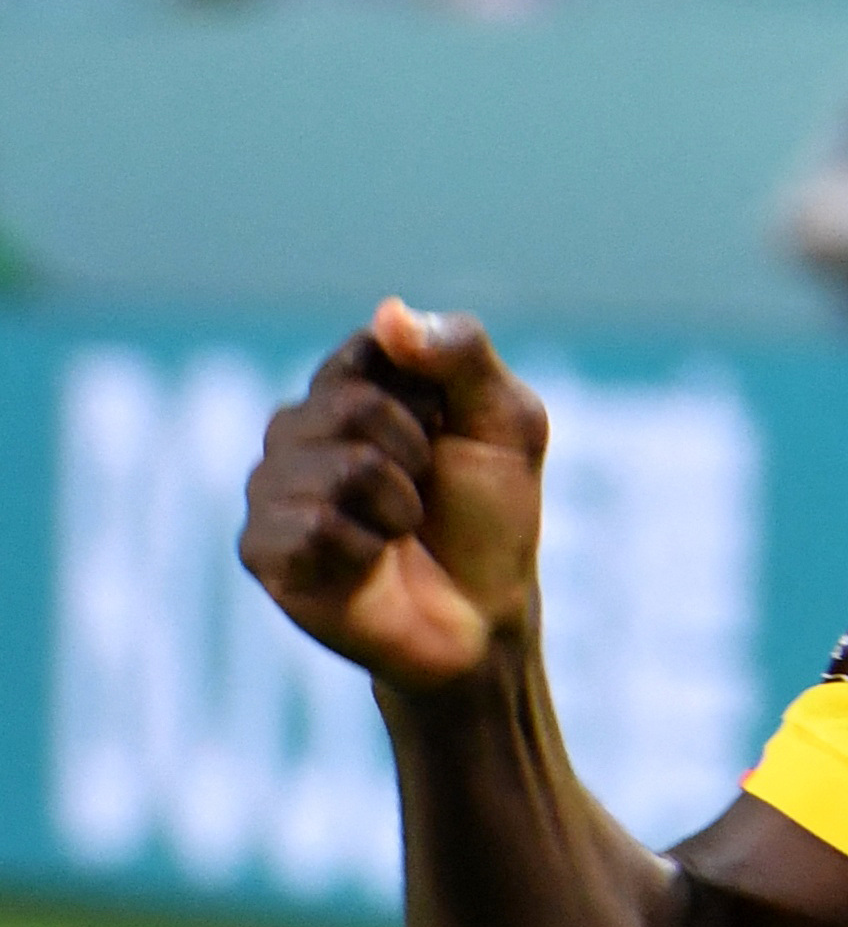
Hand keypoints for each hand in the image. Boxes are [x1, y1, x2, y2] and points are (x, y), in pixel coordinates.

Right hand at [240, 299, 548, 689]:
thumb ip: (461, 356)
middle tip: (426, 491)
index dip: (431, 396)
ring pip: (339, 469)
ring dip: (398, 505)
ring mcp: (272, 485)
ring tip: (400, 530)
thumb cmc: (491, 515)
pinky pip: (313, 527)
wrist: (482, 614)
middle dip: (417, 454)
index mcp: (355, 383)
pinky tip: (370, 562)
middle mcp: (301, 426)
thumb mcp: (507, 423)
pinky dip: (365, 547)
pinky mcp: (261, 547)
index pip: (374, 348)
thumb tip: (389, 311)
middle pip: (353, 406)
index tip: (448, 431)